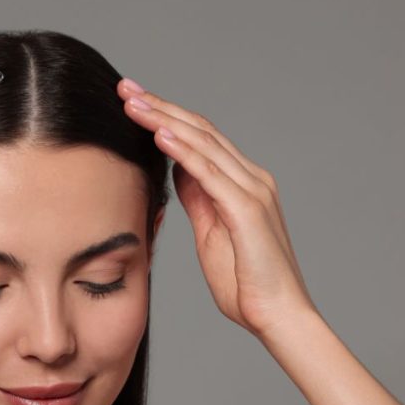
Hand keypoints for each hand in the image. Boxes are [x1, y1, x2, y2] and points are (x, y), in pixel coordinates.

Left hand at [117, 78, 317, 337]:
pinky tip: (159, 135)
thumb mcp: (211, 233)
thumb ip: (198, 199)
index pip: (200, 138)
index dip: (166, 116)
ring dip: (164, 120)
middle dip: (160, 106)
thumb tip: (178, 170)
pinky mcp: (248, 210)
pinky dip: (184, 152)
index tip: (133, 100)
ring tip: (133, 102)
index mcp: (243, 183)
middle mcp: (251, 178)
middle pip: (200, 130)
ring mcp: (252, 191)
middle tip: (125, 86)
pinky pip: (210, 174)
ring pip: (203, 143)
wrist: (279, 317)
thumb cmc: (246, 283)